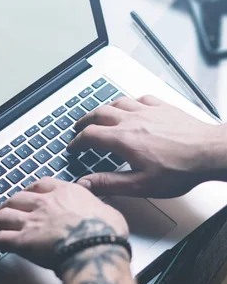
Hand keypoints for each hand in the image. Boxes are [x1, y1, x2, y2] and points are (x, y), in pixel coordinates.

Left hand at [0, 178, 127, 268]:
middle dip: (5, 204)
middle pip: (17, 198)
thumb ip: (97, 207)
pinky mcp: (22, 241)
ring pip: (3, 216)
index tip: (25, 193)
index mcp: (65, 193)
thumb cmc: (106, 232)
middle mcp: (44, 204)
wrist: (96, 246)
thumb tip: (100, 209)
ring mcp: (31, 221)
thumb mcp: (108, 211)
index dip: (30, 190)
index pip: (41, 185)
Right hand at [68, 95, 224, 197]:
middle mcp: (133, 121)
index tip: (74, 147)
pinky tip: (132, 107)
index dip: (77, 142)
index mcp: (123, 139)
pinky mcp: (164, 107)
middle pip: (99, 114)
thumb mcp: (141, 185)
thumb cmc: (180, 170)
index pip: (90, 135)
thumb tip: (87, 183)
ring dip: (104, 109)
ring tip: (100, 115)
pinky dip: (130, 102)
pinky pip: (140, 98)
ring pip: (118, 102)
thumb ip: (110, 183)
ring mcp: (148, 111)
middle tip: (79, 127)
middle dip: (85, 121)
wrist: (209, 153)